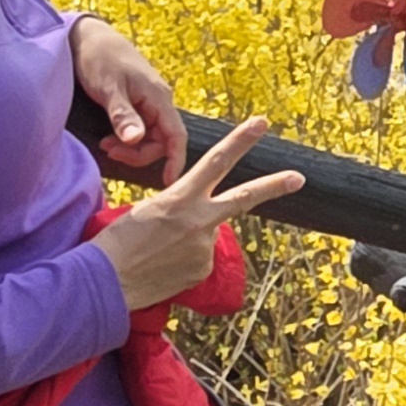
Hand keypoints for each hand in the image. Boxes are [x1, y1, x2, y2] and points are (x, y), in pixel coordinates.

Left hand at [72, 16, 184, 184]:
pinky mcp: (137, 102)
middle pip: (161, 141)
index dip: (176, 160)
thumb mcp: (108, 88)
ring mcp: (148, 102)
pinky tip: (108, 136)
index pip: (176, 136)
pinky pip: (140, 128)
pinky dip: (126, 138)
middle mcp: (158, 101)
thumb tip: (134, 140)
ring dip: (130, 146)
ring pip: (149, 136)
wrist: (87, 36)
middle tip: (108, 150)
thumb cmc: (98, 58)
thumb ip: (122, 115)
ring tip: (104, 143)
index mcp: (158, 97)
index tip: (168, 182)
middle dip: (139, 153)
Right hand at [98, 117, 303, 312]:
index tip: (261, 123)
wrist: (106, 282)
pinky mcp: (204, 270)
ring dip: (190, 240)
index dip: (241, 140)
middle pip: (245, 197)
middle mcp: (200, 220)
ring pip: (208, 236)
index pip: (216, 161)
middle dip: (274, 186)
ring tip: (159, 252)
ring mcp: (205, 247)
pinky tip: (164, 267)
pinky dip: (185, 262)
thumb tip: (196, 221)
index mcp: (181, 197)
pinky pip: (200, 260)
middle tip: (299, 177)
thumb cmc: (117, 241)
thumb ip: (179, 208)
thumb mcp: (146, 210)